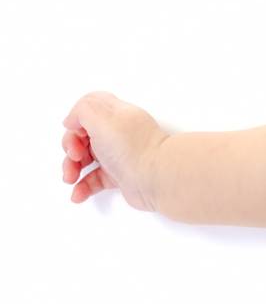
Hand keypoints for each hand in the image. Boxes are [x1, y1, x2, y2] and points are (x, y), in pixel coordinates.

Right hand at [61, 91, 168, 212]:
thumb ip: (82, 109)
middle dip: (70, 147)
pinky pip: (94, 180)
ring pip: (86, 159)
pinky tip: (78, 194)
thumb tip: (72, 120)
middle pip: (84, 136)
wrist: (156, 178)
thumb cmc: (131, 147)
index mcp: (117, 116)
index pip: (90, 111)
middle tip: (76, 157)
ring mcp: (120, 155)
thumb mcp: (101, 116)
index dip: (76, 122)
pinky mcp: (121, 176)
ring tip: (71, 179)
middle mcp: (119, 133)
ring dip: (71, 169)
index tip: (78, 134)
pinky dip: (82, 187)